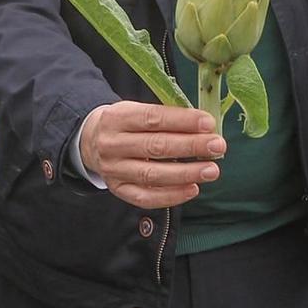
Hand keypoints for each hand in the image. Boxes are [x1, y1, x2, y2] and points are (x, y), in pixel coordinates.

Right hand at [78, 101, 225, 209]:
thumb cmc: (124, 123)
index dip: (182, 121)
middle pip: (155, 147)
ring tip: (211, 170)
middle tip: (218, 146)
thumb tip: (204, 127)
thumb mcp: (136, 110)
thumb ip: (165, 117)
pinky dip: (171, 196)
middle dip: (190, 146)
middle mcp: (112, 144)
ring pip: (152, 174)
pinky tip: (192, 189)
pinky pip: (145, 197)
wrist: (90, 140)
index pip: (153, 118)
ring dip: (185, 173)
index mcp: (117, 117)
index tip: (208, 124)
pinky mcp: (117, 189)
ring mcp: (113, 169)